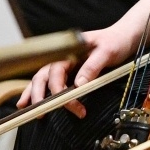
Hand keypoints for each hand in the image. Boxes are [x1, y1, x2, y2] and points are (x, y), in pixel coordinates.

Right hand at [17, 21, 138, 115]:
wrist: (124, 37)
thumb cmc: (116, 41)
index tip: (68, 104)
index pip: (56, 71)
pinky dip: (39, 91)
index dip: (58, 89)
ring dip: (33, 93)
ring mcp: (64, 64)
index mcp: (69, 50)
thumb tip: (78, 84)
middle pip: (43, 75)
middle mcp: (63, 57)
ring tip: (25, 108)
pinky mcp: (69, 71)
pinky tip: (29, 100)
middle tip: (41, 112)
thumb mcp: (108, 51)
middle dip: (39, 94)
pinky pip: (50, 81)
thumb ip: (92, 66)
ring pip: (42, 78)